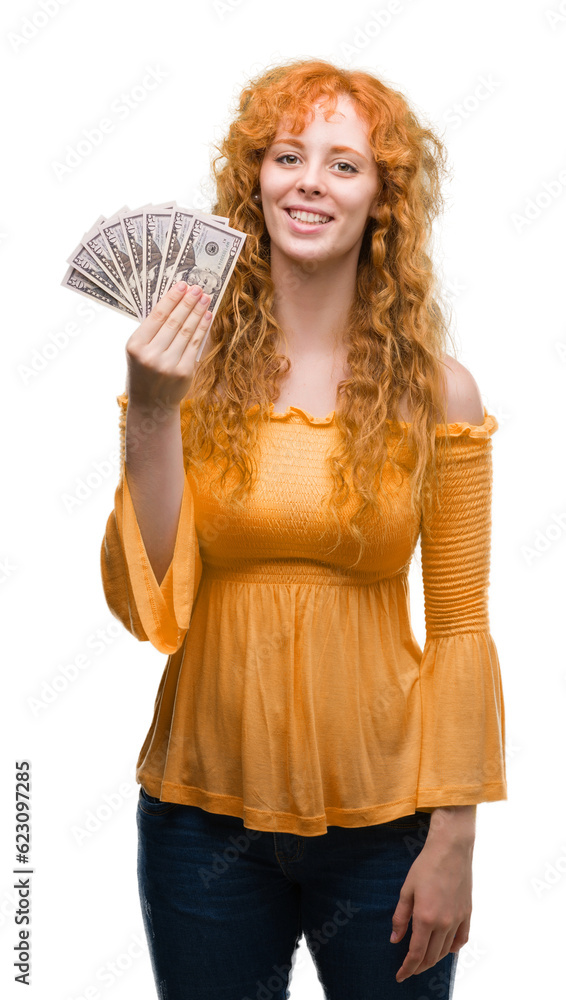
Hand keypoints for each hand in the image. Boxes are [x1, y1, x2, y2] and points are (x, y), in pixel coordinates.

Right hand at [125, 280, 212, 410]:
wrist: (150, 405)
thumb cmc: (144, 373)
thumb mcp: (138, 351)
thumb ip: (151, 331)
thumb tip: (174, 302)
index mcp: (135, 346)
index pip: (156, 316)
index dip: (171, 298)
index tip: (182, 285)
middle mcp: (150, 355)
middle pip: (174, 322)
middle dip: (188, 302)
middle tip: (199, 288)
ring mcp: (168, 365)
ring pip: (186, 332)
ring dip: (198, 312)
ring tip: (205, 298)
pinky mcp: (183, 372)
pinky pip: (195, 345)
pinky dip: (202, 329)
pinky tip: (207, 317)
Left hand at [390, 832, 472, 982]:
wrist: (451, 849)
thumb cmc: (426, 866)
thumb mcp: (406, 890)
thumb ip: (400, 917)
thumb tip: (395, 939)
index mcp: (426, 918)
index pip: (416, 954)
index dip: (407, 968)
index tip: (400, 976)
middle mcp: (444, 923)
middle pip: (431, 956)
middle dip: (418, 966)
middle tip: (408, 969)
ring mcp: (458, 919)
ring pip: (445, 951)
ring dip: (433, 960)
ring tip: (423, 961)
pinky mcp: (467, 913)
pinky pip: (461, 939)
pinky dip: (452, 948)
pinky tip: (445, 949)